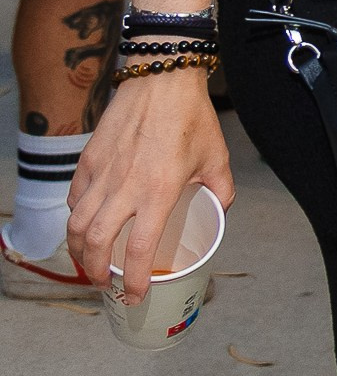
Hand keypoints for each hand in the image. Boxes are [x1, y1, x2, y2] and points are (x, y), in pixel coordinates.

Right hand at [67, 69, 234, 301]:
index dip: (132, 280)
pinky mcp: (88, 159)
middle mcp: (123, 187)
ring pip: (76, 223)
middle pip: (94, 243)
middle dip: (94, 272)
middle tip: (104, 283)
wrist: (163, 79)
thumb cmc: (193, 118)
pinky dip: (76, 216)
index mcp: (158, 192)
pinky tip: (86, 222)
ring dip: (78, 250)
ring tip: (88, 262)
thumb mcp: (217, 157)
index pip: (137, 250)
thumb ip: (221, 190)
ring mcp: (101, 173)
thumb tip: (218, 210)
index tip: (132, 295)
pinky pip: (76, 197)